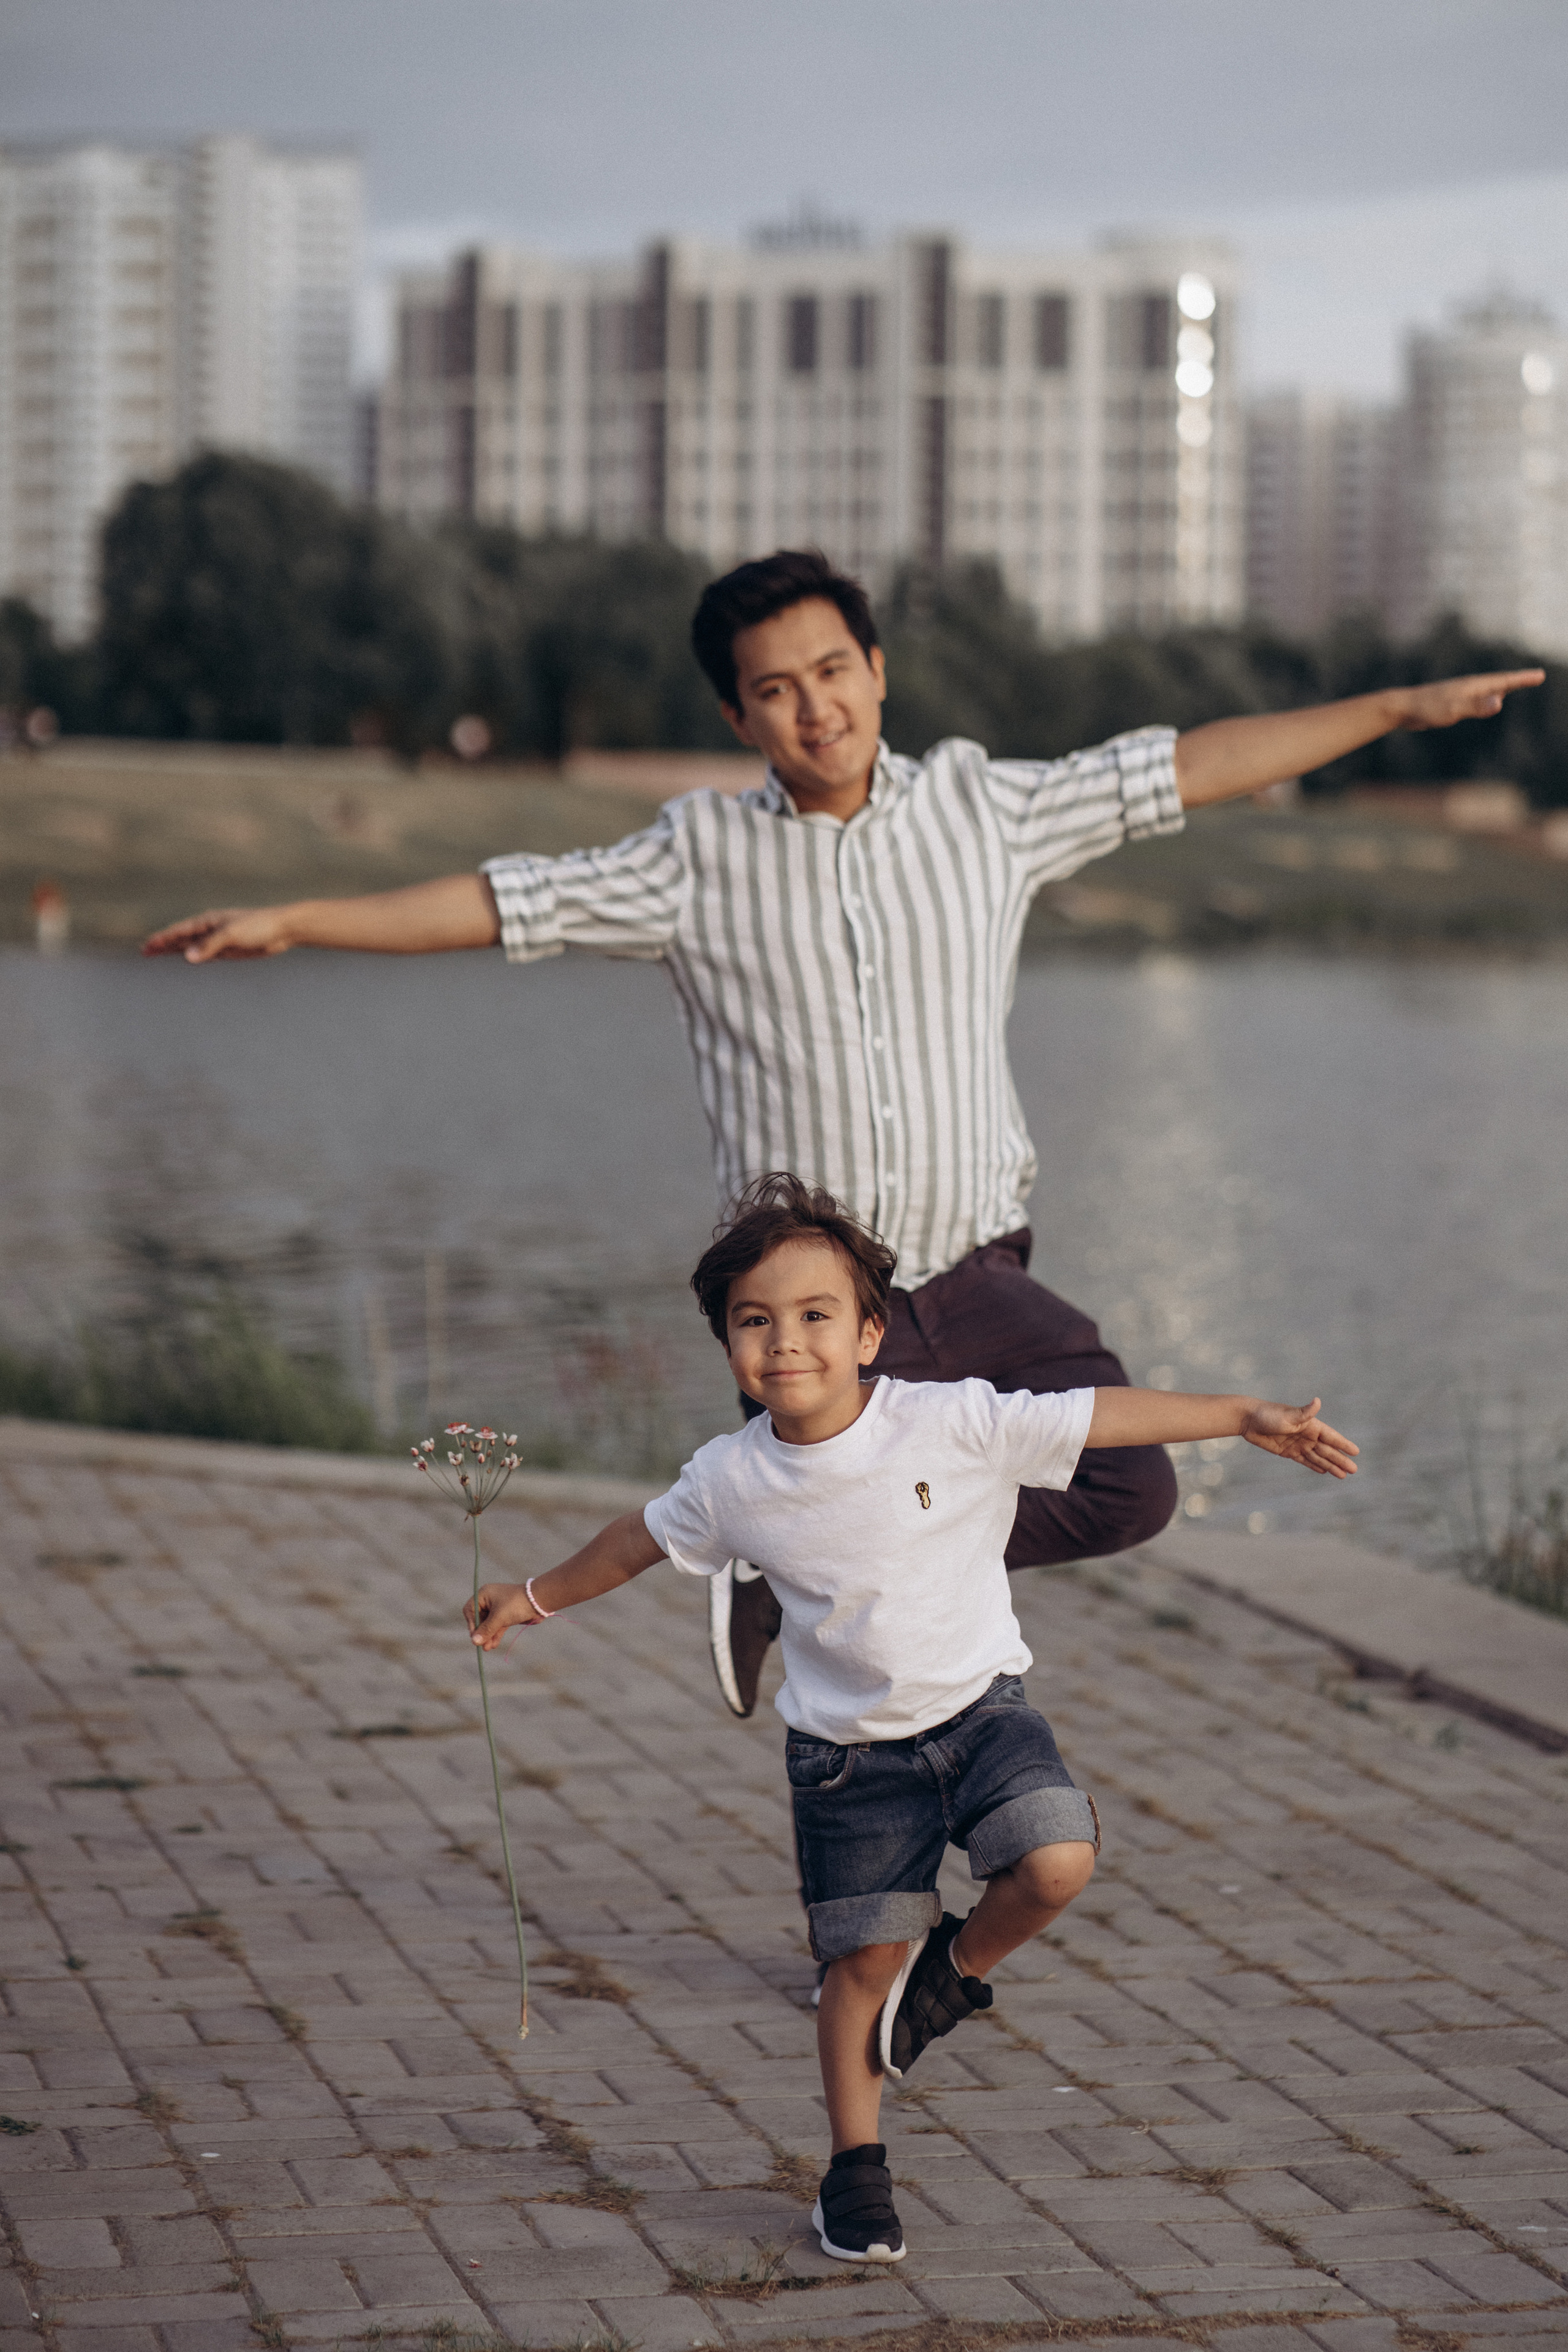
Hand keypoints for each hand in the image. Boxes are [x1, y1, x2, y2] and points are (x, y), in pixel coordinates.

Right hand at [142, 907, 294, 960]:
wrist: (281, 929)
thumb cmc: (258, 926)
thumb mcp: (232, 934)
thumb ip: (210, 945)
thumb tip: (187, 957)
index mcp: (208, 921)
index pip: (179, 931)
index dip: (162, 939)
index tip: (147, 946)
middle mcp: (210, 929)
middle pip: (181, 939)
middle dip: (163, 944)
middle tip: (144, 951)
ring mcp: (218, 940)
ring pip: (191, 947)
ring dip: (174, 950)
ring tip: (157, 953)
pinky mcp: (228, 950)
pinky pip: (205, 954)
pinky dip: (193, 956)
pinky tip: (185, 957)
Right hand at [465, 1581, 547, 1650]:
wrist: (539, 1601)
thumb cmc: (516, 1604)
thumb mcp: (499, 1617)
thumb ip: (486, 1630)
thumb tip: (474, 1642)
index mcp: (484, 1595)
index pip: (470, 1610)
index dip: (471, 1623)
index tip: (475, 1635)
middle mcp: (489, 1600)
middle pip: (480, 1619)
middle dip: (481, 1633)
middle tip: (481, 1645)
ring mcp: (498, 1608)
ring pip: (489, 1624)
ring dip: (488, 1636)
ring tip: (488, 1648)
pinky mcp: (507, 1615)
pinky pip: (497, 1626)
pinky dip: (496, 1634)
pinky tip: (493, 1645)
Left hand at [1240, 1399, 1358, 1478]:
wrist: (1248, 1420)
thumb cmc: (1268, 1414)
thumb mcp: (1287, 1415)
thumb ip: (1304, 1413)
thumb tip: (1317, 1401)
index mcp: (1310, 1425)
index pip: (1331, 1437)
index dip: (1343, 1444)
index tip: (1356, 1452)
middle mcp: (1307, 1435)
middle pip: (1327, 1450)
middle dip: (1340, 1460)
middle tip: (1354, 1470)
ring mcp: (1298, 1444)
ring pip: (1318, 1457)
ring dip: (1330, 1466)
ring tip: (1343, 1475)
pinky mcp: (1288, 1451)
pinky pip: (1305, 1460)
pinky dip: (1314, 1466)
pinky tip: (1324, 1471)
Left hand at [1387, 670, 1544, 731]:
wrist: (1401, 708)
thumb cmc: (1427, 709)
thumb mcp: (1454, 710)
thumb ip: (1476, 706)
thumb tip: (1499, 702)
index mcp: (1473, 686)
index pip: (1504, 681)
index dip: (1523, 679)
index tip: (1540, 675)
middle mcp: (1469, 686)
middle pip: (1500, 682)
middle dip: (1518, 680)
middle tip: (1536, 677)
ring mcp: (1461, 692)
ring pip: (1489, 689)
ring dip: (1505, 686)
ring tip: (1517, 685)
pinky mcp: (1453, 701)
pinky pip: (1479, 696)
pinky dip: (1490, 695)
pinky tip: (1489, 701)